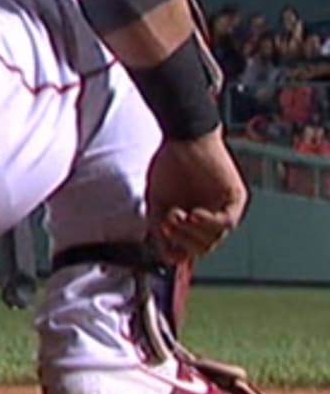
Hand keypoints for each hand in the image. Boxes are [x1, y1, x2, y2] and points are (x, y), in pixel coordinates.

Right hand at [145, 133, 247, 261]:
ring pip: (216, 238)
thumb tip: (167, 256)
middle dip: (182, 240)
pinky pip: (227, 221)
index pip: (191, 247)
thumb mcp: (157, 201)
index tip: (166, 251)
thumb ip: (160, 229)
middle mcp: (211, 216)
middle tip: (167, 226)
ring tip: (177, 217)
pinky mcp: (235, 198)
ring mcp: (225, 208)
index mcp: (193, 218)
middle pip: (203, 247)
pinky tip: (194, 214)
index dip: (178, 252)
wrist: (184, 137)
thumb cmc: (169, 162)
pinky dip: (209, 222)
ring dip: (193, 232)